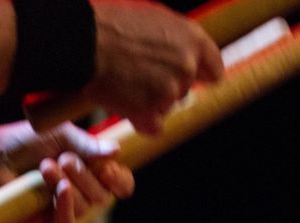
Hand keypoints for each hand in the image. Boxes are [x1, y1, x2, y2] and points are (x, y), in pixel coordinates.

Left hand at [0, 120, 134, 222]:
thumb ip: (87, 144)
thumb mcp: (58, 135)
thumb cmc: (21, 143)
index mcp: (85, 170)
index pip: (116, 183)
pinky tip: (60, 188)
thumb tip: (117, 152)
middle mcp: (76, 192)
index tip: (110, 167)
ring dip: (72, 186)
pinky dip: (66, 204)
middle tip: (67, 159)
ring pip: (85, 209)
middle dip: (88, 177)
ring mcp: (59, 209)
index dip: (119, 179)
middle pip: (102, 197)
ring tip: (48, 167)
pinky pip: (65, 222)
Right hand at [88, 1, 224, 133]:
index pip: (214, 71)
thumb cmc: (113, 26)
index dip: (202, 77)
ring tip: (126, 85)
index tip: (195, 82)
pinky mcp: (149, 111)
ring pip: (166, 107)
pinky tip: (126, 106)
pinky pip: (153, 126)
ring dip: (149, 103)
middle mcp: (186, 66)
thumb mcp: (155, 19)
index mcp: (193, 39)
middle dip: (165, 87)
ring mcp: (169, 91)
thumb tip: (185, 54)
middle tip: (140, 76)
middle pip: (184, 90)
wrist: (86, 43)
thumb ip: (176, 40)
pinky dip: (140, 121)